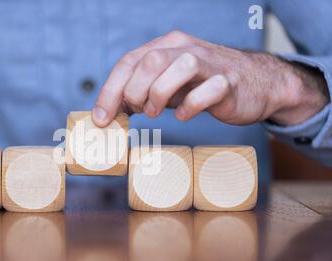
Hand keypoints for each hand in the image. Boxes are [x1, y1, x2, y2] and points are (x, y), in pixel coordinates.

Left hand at [92, 30, 329, 126]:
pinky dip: (190, 107)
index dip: (110, 91)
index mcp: (165, 45)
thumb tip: (107, 113)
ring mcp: (209, 63)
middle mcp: (185, 48)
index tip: (101, 118)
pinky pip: (207, 91)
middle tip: (140, 111)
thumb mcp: (166, 86)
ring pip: (178, 67)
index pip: (128, 62)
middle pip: (149, 62)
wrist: (255, 84)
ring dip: (160, 95)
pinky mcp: (229, 82)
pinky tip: (185, 114)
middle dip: (135, 93)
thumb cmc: (201, 86)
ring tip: (158, 112)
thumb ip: (140, 93)